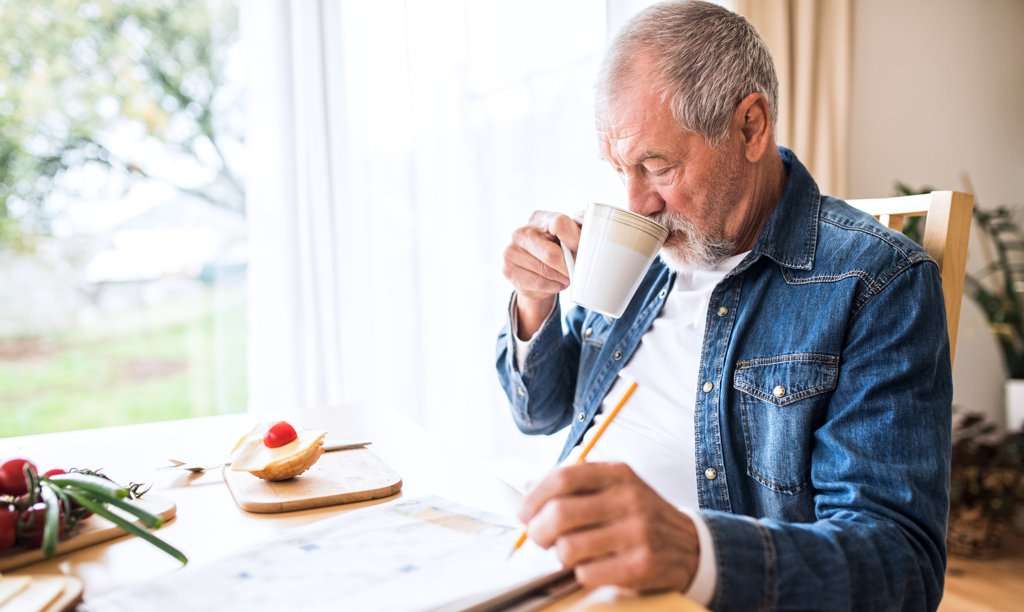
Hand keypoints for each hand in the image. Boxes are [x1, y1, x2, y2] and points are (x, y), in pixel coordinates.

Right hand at [502, 211, 580, 337]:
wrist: (536, 272)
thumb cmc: (559, 251)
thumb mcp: (572, 238)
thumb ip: (582, 234)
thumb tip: (592, 240)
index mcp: (540, 218)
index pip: (560, 223)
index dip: (574, 239)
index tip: (581, 250)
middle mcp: (521, 231)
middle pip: (552, 254)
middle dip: (568, 266)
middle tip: (575, 271)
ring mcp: (510, 250)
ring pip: (546, 271)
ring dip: (561, 278)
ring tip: (564, 277)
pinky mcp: (507, 269)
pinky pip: (538, 283)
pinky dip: (552, 286)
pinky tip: (554, 282)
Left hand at [518, 462, 699, 591]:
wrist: (691, 546)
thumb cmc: (639, 516)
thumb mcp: (617, 488)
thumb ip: (578, 487)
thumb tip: (526, 496)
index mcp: (618, 474)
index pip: (562, 478)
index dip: (534, 497)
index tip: (524, 513)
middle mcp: (629, 499)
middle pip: (560, 514)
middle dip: (538, 532)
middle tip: (540, 539)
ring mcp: (637, 532)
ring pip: (569, 548)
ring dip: (559, 556)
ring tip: (568, 554)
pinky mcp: (641, 565)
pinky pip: (587, 573)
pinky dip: (580, 573)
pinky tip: (592, 567)